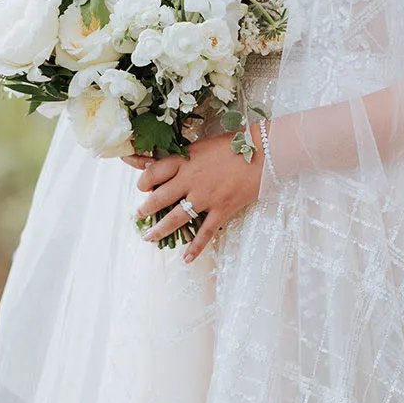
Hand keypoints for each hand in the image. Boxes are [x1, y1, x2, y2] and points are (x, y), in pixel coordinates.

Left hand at [124, 130, 262, 260]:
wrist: (265, 151)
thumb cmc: (235, 144)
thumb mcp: (204, 145)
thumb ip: (187, 156)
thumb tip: (172, 163)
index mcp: (185, 161)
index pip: (153, 173)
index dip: (143, 182)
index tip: (143, 187)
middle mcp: (190, 180)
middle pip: (159, 198)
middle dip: (145, 209)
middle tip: (138, 215)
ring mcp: (206, 197)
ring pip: (175, 218)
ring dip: (159, 229)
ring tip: (148, 237)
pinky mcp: (222, 210)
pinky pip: (205, 233)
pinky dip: (195, 247)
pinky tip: (186, 258)